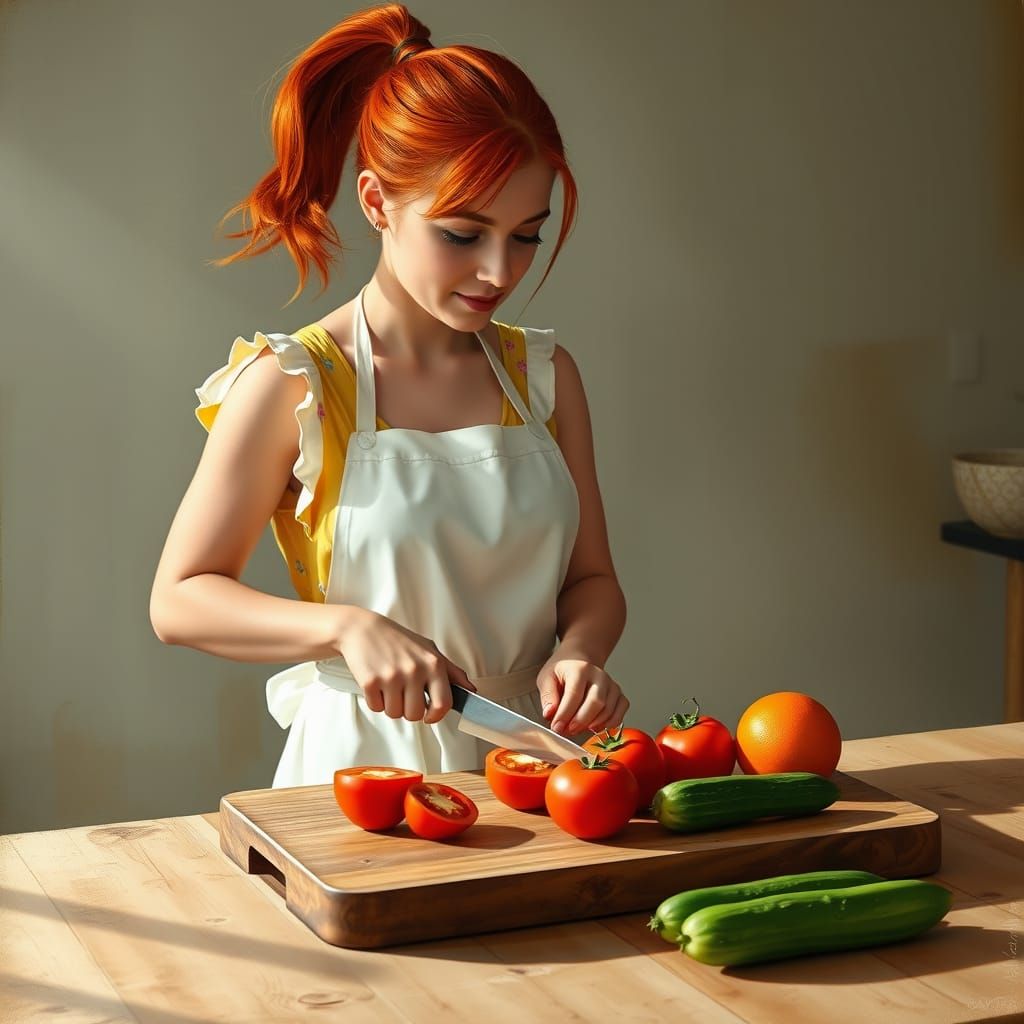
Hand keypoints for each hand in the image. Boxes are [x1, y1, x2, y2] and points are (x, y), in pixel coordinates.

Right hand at [340, 608, 476, 724]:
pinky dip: (375, 701)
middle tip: (404, 694)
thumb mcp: (430, 650)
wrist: (362, 629)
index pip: (443, 704)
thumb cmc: (398, 640)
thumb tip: (470, 690)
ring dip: (391, 705)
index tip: (429, 716)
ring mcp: (392, 676)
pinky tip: (377, 683)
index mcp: (433, 664)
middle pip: (415, 714)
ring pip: (395, 713)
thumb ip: (452, 672)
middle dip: (408, 710)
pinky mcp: (371, 682)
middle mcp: (414, 670)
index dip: (436, 716)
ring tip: (390, 686)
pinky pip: (376, 708)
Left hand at [536, 646, 628, 735]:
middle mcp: (599, 676)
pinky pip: (620, 712)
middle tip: (567, 731)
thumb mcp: (547, 678)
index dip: (565, 714)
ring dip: (592, 725)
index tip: (556, 727)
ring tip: (576, 729)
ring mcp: (611, 685)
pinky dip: (610, 723)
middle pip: (596, 702)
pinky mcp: (619, 694)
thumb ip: (548, 696)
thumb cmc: (563, 671)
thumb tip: (549, 714)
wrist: (579, 661)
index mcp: (580, 669)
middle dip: (581, 721)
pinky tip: (595, 726)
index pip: (574, 694)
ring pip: (608, 710)